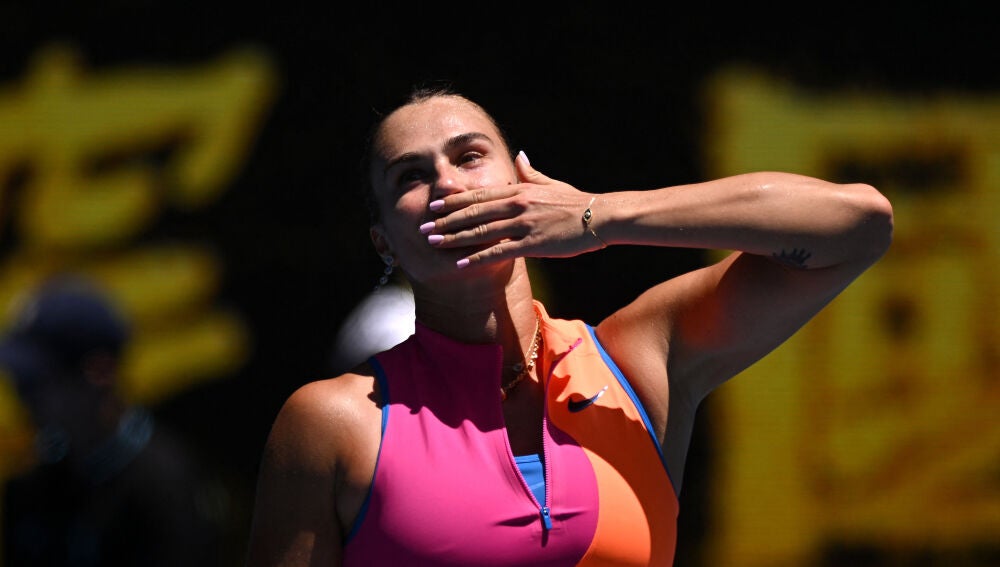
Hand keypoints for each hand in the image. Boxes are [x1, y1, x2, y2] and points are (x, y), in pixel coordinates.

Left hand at [423, 152, 607, 267]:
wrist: (601, 216)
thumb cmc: (576, 202)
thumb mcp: (551, 184)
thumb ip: (531, 173)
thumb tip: (521, 156)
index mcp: (519, 190)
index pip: (479, 195)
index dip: (454, 200)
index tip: (434, 205)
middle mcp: (516, 205)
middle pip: (473, 212)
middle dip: (445, 220)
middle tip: (423, 227)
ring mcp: (523, 224)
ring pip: (480, 231)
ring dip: (454, 238)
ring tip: (433, 243)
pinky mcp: (532, 243)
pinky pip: (499, 252)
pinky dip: (478, 258)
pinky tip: (461, 264)